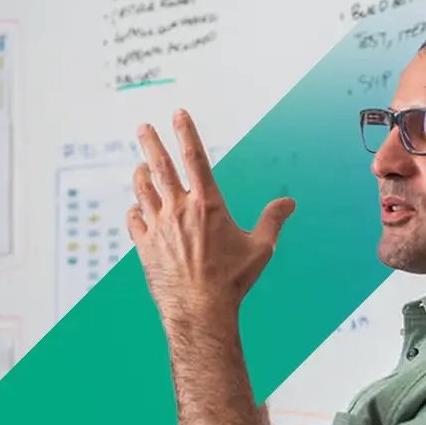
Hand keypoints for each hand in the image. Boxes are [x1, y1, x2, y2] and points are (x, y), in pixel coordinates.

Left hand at [127, 110, 295, 323]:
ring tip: (139, 166)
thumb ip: (273, 220)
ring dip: (141, 175)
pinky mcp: (144, 246)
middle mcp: (178, 209)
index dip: (186, 132)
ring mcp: (158, 227)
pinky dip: (135, 211)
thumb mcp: (260, 249)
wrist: (200, 310)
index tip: (177, 113)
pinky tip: (136, 209)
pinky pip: (134, 220)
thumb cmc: (232, 281)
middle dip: (151, 142)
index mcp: (207, 204)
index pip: (194, 157)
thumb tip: (290, 203)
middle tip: (143, 127)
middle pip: (160, 166)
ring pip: (143, 190)